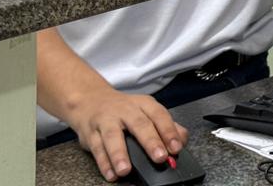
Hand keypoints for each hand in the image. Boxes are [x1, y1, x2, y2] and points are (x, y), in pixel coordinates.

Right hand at [61, 86, 187, 182]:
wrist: (90, 99)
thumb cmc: (123, 109)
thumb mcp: (146, 110)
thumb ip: (165, 124)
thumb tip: (182, 139)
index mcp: (143, 104)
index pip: (159, 115)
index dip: (169, 131)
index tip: (176, 147)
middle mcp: (125, 110)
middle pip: (139, 124)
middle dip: (150, 142)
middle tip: (159, 157)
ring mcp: (106, 120)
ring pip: (113, 136)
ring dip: (119, 154)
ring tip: (126, 170)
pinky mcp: (90, 133)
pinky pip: (97, 148)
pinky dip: (104, 163)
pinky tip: (111, 173)